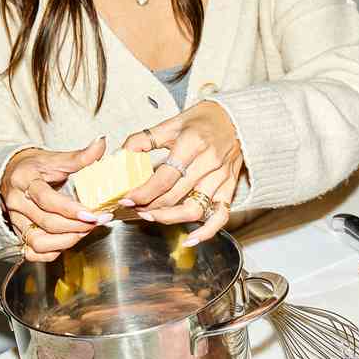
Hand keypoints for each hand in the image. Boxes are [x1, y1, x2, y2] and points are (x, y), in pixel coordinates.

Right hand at [0, 137, 112, 261]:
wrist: (11, 174)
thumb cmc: (35, 167)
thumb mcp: (55, 158)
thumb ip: (80, 156)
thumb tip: (101, 143)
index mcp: (25, 180)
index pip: (47, 199)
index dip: (71, 210)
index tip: (92, 214)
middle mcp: (17, 202)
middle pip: (47, 223)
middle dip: (77, 226)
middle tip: (97, 221)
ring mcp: (15, 220)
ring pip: (39, 242)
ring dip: (66, 241)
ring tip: (84, 231)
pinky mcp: (18, 233)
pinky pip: (32, 252)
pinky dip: (52, 252)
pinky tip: (67, 240)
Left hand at [120, 101, 242, 245]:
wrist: (238, 119)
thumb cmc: (205, 119)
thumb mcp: (173, 122)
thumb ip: (145, 139)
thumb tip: (121, 154)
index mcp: (192, 143)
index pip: (164, 177)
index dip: (143, 192)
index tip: (127, 199)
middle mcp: (208, 162)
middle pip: (175, 195)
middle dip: (150, 205)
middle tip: (134, 207)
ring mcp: (221, 178)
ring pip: (194, 209)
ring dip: (170, 218)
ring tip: (152, 216)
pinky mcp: (230, 188)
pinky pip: (220, 216)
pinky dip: (206, 232)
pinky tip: (190, 240)